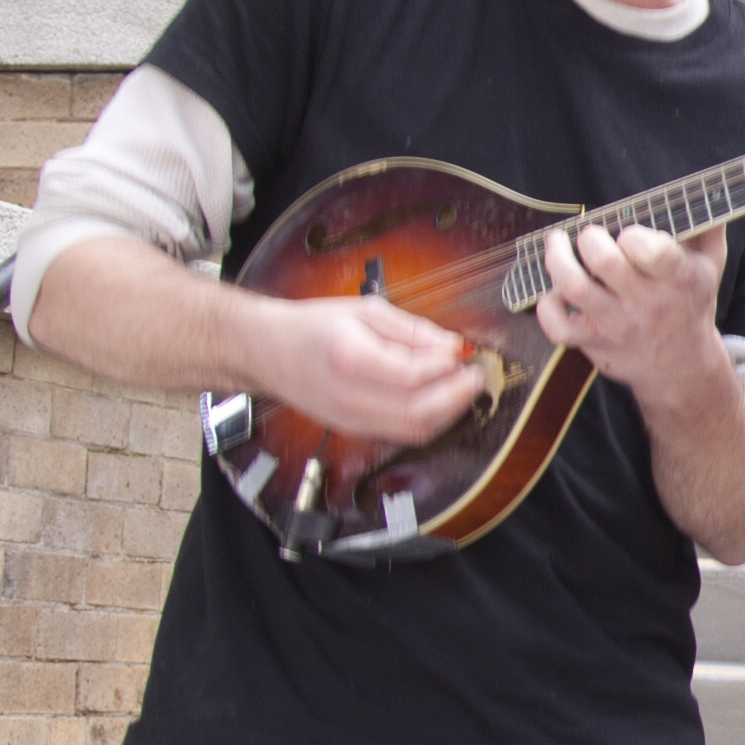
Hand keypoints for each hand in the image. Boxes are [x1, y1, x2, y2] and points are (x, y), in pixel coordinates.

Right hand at [249, 285, 490, 447]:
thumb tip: (451, 345)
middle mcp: (350, 397)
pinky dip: (430, 419)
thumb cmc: (313, 326)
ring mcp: (352, 420)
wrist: (268, 352)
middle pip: (419, 411)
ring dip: (450, 411)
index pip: (412, 375)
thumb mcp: (364, 311)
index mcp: (350, 359)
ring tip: (464, 386)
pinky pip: (404, 433)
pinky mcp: (356, 430)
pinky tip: (441, 399)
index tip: (462, 350)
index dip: (445, 365)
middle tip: (476, 374)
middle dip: (458, 395)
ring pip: (416, 430)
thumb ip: (411, 330)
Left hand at [530, 219, 730, 384]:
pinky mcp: (595, 344)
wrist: (683, 367)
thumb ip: (707, 226)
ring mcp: (619, 326)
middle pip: (604, 262)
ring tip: (557, 245)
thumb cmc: (691, 306)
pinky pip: (559, 327)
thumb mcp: (711, 267)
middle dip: (589, 238)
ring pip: (574, 287)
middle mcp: (648, 304)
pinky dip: (547, 306)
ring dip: (557, 259)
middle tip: (590, 236)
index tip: (628, 234)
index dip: (632, 235)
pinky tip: (554, 292)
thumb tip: (700, 190)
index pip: (651, 251)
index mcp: (678, 279)